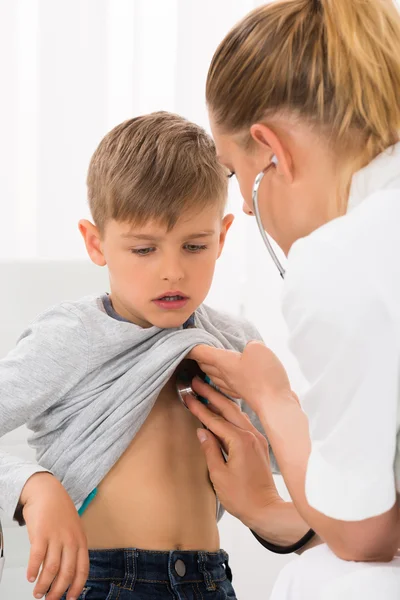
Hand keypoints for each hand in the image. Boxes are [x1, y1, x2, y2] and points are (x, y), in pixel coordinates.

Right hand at [20, 473, 88, 599]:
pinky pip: (37, 557)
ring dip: (44, 585)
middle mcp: (70, 540)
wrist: (47, 491)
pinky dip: (33, 570)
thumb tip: (66, 573)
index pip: (82, 569)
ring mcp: (56, 536)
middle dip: (58, 591)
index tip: (70, 599)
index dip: (76, 587)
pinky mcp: (41, 533)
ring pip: (51, 569)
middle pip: (67, 573)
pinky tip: (30, 577)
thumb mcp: (73, 530)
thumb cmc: (60, 511)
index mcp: (81, 540)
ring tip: (38, 593)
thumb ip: (72, 549)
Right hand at [186, 378, 280, 524]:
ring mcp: (257, 438)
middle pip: (228, 408)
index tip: (187, 396)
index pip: (215, 420)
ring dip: (221, 401)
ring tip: (207, 391)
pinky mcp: (260, 444)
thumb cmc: (242, 497)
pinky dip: (231, 414)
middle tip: (196, 382)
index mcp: (240, 441)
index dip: (199, 408)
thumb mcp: (219, 475)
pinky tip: (223, 410)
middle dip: (210, 394)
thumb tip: (201, 432)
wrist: (267, 510)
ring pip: (237, 413)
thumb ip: (210, 450)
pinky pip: (243, 422)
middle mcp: (251, 434)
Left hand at [188, 341, 291, 412]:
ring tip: (204, 365)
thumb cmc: (264, 376)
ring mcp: (233, 386)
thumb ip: (251, 345)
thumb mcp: (258, 349)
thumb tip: (249, 349)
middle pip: (205, 365)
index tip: (183, 342)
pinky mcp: (242, 394)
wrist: (275, 404)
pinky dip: (221, 379)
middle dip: (198, 358)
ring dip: (207, 369)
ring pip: (213, 376)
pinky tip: (225, 379)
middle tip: (193, 352)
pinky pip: (225, 384)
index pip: (202, 352)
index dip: (192, 346)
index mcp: (224, 361)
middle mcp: (224, 375)